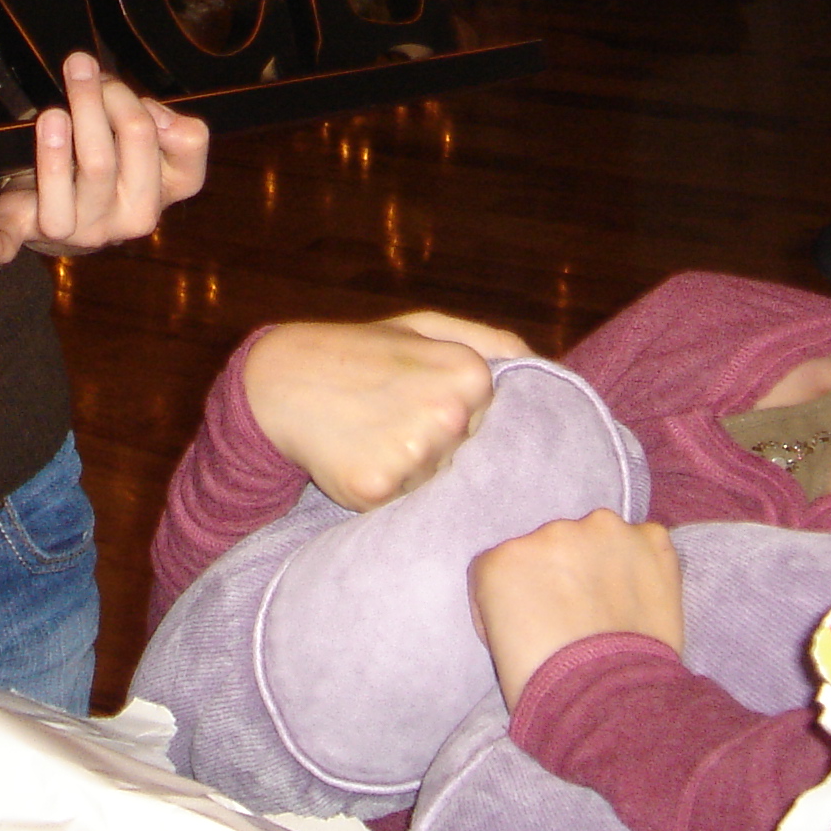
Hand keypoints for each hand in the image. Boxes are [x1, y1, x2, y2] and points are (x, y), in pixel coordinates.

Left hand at [0, 52, 210, 263]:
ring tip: (51, 114)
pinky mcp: (32, 233)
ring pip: (67, 189)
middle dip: (96, 105)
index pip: (184, 158)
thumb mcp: (145, 140)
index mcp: (164, 192)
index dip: (158, 116)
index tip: (123, 88)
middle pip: (112, 159)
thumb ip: (166, 124)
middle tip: (79, 67)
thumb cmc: (111, 161)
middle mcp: (129, 218)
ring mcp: (80, 231)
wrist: (72, 210)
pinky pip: (10, 243)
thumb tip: (157, 116)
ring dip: (54, 152)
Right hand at [242, 310, 533, 509]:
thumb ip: (493, 342)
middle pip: (467, 459)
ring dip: (409, 471)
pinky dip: (380, 488)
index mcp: (471, 373)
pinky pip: (398, 504)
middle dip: (436, 448)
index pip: (494, 425)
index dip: (457, 419)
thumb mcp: (426, 326)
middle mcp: (449, 414)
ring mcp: (414, 453)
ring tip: (372, 433)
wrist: (282, 378)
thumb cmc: (361, 352)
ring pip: (435, 486)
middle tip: (391, 416)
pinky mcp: (378, 488)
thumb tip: (549, 370)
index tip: (421, 401)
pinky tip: (356, 454)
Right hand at [469, 511, 684, 706]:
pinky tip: (644, 599)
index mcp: (502, 561)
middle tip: (579, 617)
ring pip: (599, 538)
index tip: (538, 620)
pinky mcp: (648, 539)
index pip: (507, 566)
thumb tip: (538, 602)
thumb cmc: (547, 691)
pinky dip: (646, 564)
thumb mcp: (499, 645)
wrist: (609, 707)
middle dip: (564, 575)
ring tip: (615, 610)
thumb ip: (512, 605)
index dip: (524, 594)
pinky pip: (646, 541)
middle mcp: (548, 532)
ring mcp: (602, 531)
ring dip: (603, 564)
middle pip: (553, 547)